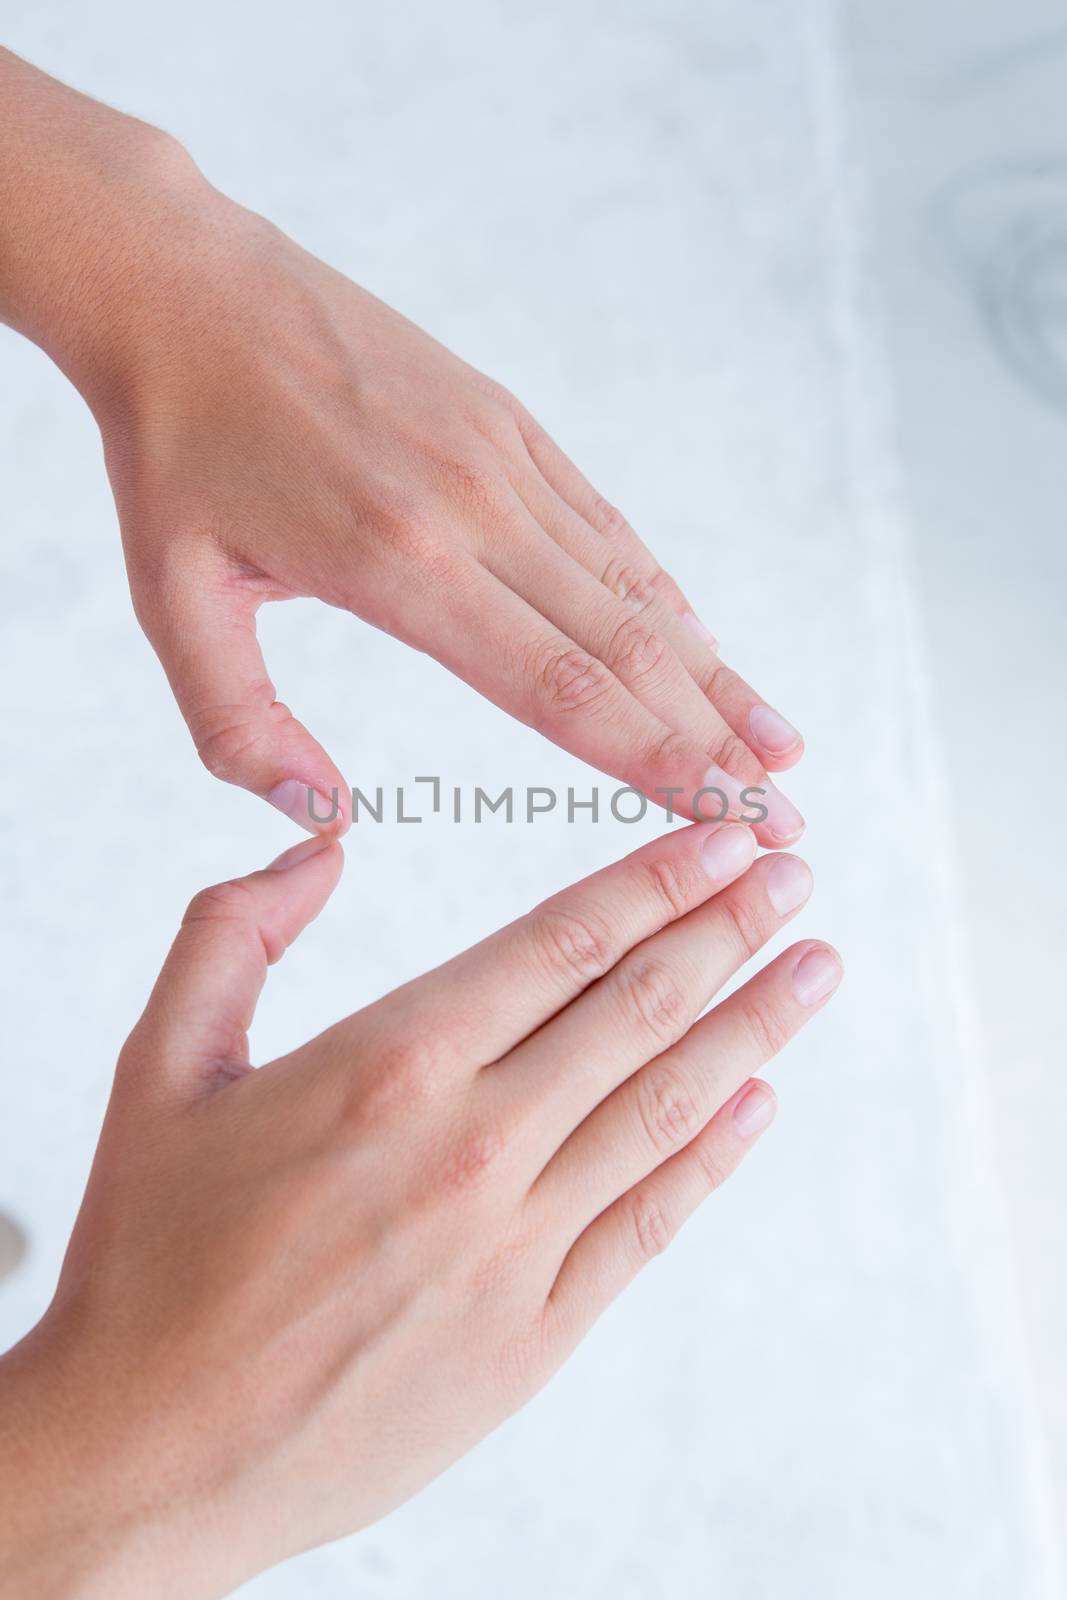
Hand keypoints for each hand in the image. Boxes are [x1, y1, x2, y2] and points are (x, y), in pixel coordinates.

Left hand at [0, 54, 804, 842]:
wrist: (188, 287)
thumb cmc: (173, 450)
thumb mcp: (171, 599)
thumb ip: (237, 725)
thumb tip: (321, 820)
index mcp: (396, 563)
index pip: (556, 685)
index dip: (653, 759)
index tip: (726, 815)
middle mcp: (476, 509)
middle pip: (623, 649)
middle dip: (712, 744)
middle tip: (783, 818)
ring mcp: (505, 460)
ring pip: (635, 590)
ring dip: (714, 675)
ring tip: (780, 747)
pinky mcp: (511, 425)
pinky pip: (609, 529)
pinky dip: (667, 599)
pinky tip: (706, 648)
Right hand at [0, 822, 839, 1595]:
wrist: (147, 1452)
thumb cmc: (148, 1257)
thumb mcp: (160, 1069)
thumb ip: (231, 935)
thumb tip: (317, 848)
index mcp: (387, 1065)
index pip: (561, 943)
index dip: (656, 882)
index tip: (724, 837)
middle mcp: (472, 1146)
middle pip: (635, 1012)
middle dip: (728, 932)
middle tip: (797, 876)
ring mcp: (514, 1247)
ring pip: (663, 1109)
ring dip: (751, 1029)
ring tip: (814, 970)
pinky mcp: (531, 1337)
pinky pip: (645, 1224)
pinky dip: (710, 1158)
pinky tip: (757, 1103)